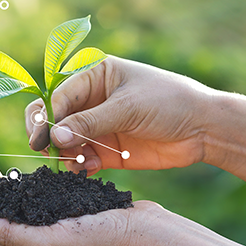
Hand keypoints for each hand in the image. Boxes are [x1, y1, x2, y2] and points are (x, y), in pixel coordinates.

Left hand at [0, 162, 164, 245]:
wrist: (152, 235)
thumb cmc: (106, 243)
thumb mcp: (55, 242)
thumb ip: (16, 235)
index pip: (1, 241)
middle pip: (10, 230)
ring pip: (25, 220)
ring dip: (10, 194)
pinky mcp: (72, 233)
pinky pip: (43, 214)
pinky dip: (31, 195)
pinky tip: (20, 178)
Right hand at [26, 56, 217, 174]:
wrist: (204, 128)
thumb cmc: (168, 102)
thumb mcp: (128, 107)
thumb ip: (90, 122)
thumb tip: (55, 136)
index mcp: (94, 75)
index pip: (58, 96)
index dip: (46, 117)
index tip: (41, 138)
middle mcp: (91, 100)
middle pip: (54, 118)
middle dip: (48, 136)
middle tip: (48, 153)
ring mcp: (98, 126)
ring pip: (65, 142)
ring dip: (64, 155)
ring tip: (75, 164)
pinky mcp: (106, 151)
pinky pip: (82, 159)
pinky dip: (79, 167)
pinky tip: (88, 169)